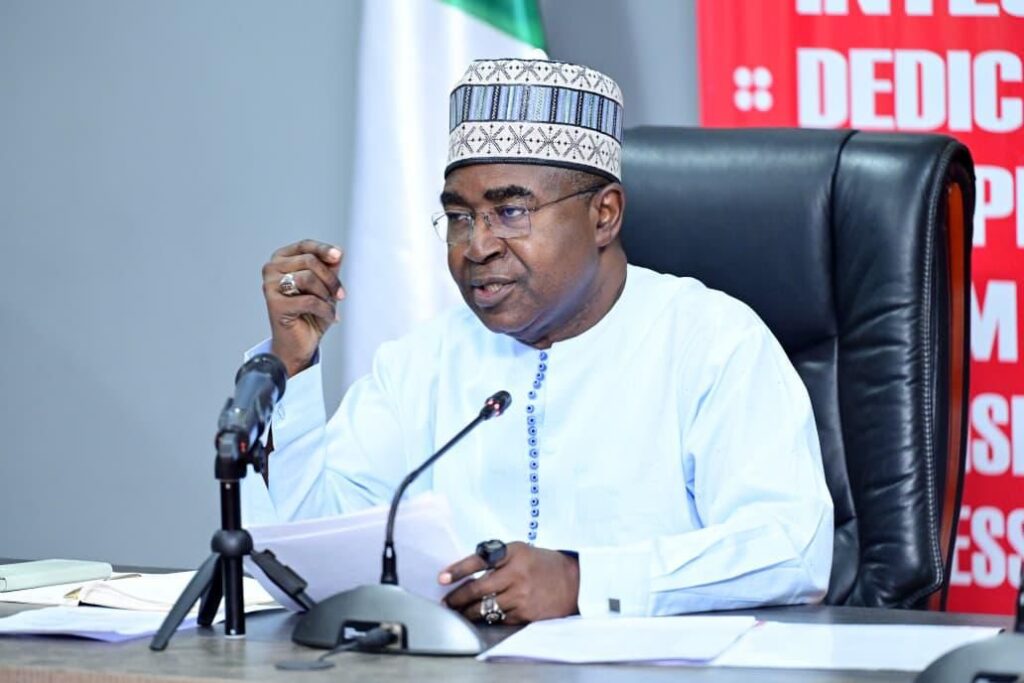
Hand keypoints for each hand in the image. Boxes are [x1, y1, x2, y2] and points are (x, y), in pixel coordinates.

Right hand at [261, 239, 344, 376]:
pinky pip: (309, 300)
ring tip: (329, 306)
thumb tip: (338, 251)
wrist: (299, 344)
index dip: (324, 249)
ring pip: (308, 278)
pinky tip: (328, 317)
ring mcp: (270, 286)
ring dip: (326, 294)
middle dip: (330, 278)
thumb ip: (329, 267)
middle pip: (309, 261)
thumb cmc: (310, 314)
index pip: (305, 245)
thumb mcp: (325, 286)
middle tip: (339, 295)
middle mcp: (271, 269)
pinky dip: (324, 310)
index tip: (338, 256)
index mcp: (282, 260)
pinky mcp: (275, 304)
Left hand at [439, 542, 579, 624]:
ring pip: (485, 608)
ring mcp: (521, 595)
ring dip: (468, 612)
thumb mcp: (520, 552)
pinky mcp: (526, 614)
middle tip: (447, 602)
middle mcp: (517, 573)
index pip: (478, 561)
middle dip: (457, 597)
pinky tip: (483, 616)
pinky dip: (488, 618)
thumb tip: (466, 572)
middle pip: (477, 589)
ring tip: (461, 612)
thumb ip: (497, 559)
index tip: (441, 578)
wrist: (573, 582)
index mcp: (513, 553)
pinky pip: (499, 618)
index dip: (457, 570)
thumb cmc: (542, 565)